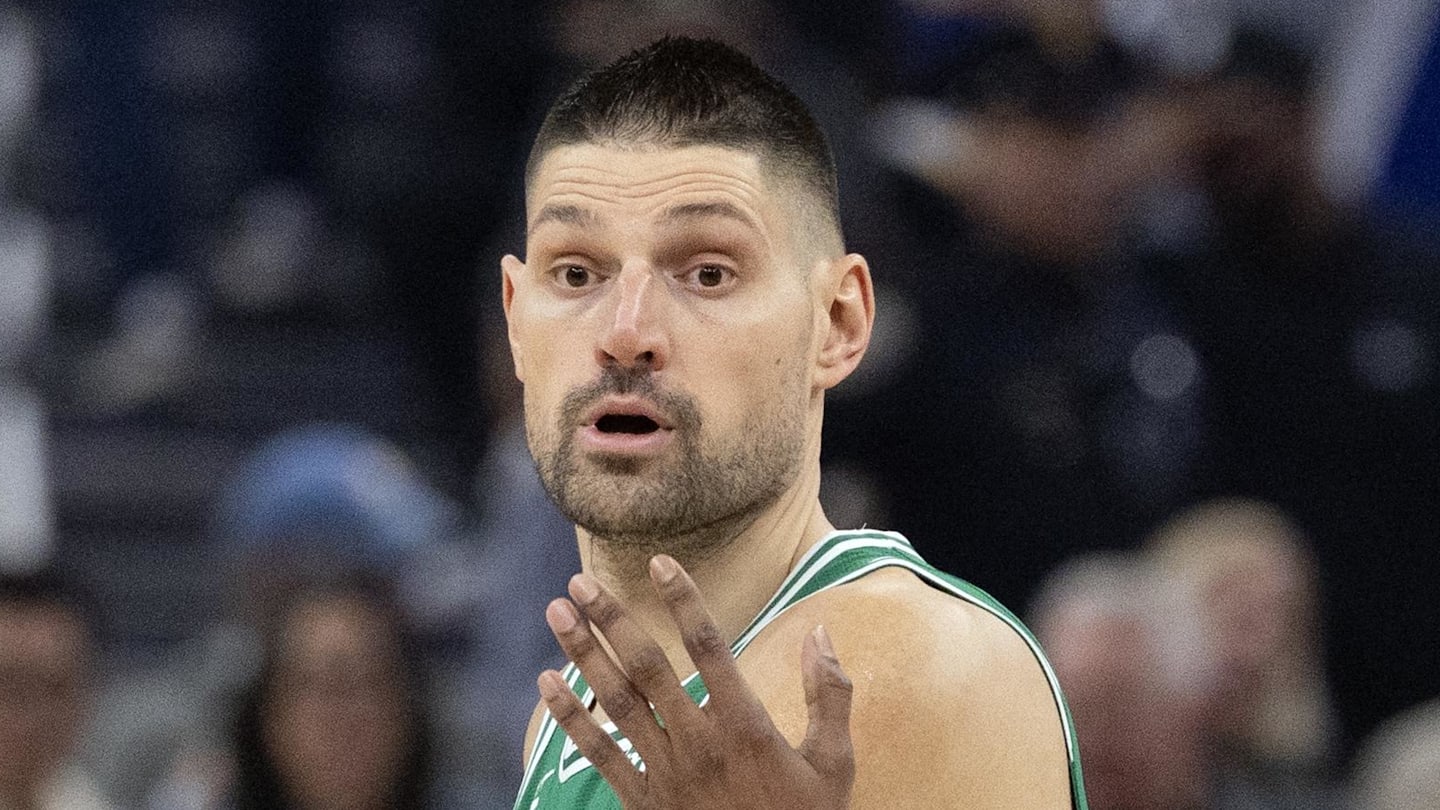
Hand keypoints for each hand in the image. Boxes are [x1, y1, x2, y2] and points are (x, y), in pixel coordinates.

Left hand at [538, 554, 854, 808]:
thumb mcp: (834, 763)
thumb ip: (830, 694)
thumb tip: (823, 632)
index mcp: (747, 726)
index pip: (711, 648)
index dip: (684, 601)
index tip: (660, 563)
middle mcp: (700, 744)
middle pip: (648, 668)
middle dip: (612, 621)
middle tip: (581, 583)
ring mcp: (667, 774)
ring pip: (617, 703)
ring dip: (584, 654)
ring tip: (557, 613)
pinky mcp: (645, 803)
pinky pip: (598, 755)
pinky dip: (569, 718)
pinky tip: (546, 683)